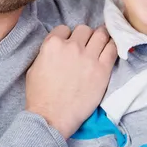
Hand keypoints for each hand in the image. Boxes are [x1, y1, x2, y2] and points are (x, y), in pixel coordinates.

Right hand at [25, 24, 116, 138]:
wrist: (52, 117)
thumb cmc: (40, 96)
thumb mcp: (34, 67)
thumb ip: (47, 52)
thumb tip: (58, 47)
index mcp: (52, 44)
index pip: (64, 29)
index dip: (67, 36)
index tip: (69, 44)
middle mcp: (72, 47)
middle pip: (84, 29)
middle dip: (84, 36)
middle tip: (86, 45)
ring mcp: (89, 57)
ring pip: (100, 34)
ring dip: (100, 36)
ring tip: (101, 42)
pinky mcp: (102, 69)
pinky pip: (112, 49)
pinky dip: (112, 46)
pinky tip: (110, 48)